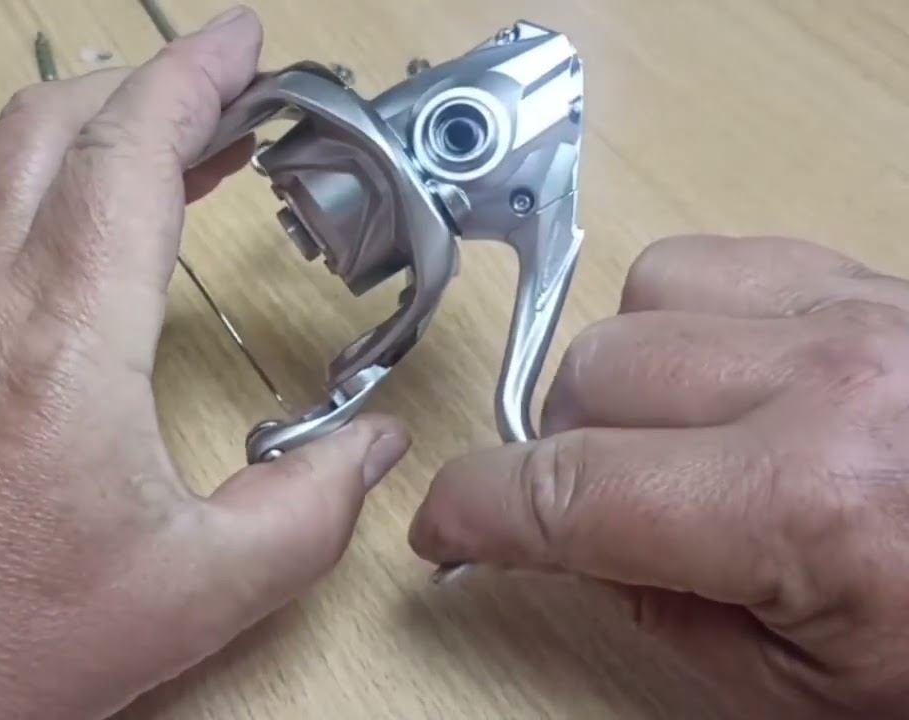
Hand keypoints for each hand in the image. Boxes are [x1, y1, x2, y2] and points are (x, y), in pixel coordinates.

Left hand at [0, 7, 408, 718]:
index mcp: (63, 340)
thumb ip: (307, 511)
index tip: (245, 44)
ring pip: (3, 163)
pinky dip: (48, 184)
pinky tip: (94, 231)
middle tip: (226, 90)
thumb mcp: (196, 592)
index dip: (194, 77)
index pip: (128, 151)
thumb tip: (370, 449)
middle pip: (51, 124)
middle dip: (143, 81)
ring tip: (176, 143)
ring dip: (90, 126)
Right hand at [410, 235, 908, 717]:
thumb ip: (669, 621)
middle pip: (590, 377)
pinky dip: (686, 317)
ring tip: (666, 440)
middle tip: (595, 514)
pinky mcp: (878, 281)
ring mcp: (859, 315)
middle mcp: (827, 385)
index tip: (444, 532)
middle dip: (558, 454)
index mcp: (806, 507)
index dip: (472, 513)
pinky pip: (723, 260)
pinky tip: (721, 379)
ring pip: (644, 300)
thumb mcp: (813, 694)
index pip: (565, 491)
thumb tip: (581, 552)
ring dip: (622, 377)